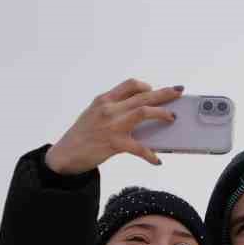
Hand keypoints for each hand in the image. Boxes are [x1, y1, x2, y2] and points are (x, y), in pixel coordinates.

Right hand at [45, 80, 182, 173]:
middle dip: (164, 92)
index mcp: (104, 100)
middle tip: (179, 91)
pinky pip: (138, 147)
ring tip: (172, 117)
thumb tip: (138, 108)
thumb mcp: (93, 113)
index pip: (129, 84)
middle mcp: (108, 109)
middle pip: (142, 95)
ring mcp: (112, 125)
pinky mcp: (114, 143)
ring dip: (161, 113)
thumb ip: (113, 108)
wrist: (64, 155)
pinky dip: (150, 155)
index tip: (153, 89)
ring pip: (143, 112)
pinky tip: (157, 160)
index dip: (145, 86)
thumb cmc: (81, 135)